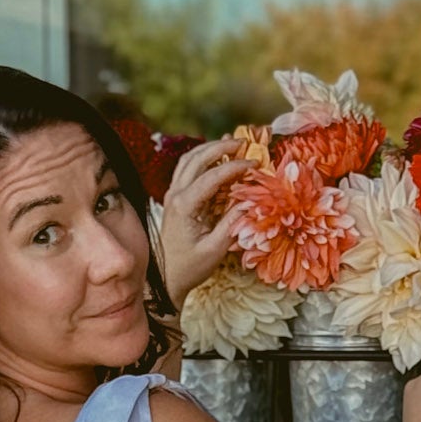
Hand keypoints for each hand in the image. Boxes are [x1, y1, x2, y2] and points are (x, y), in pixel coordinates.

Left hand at [158, 137, 257, 307]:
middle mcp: (175, 194)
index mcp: (185, 206)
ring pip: (189, 159)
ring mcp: (172, 194)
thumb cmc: (190, 268)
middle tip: (243, 143)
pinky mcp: (174, 198)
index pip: (213, 176)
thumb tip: (249, 202)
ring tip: (230, 145)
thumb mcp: (215, 249)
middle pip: (197, 158)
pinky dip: (202, 159)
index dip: (235, 167)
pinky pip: (186, 169)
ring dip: (210, 148)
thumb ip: (232, 223)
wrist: (166, 278)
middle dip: (221, 147)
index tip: (254, 164)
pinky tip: (215, 159)